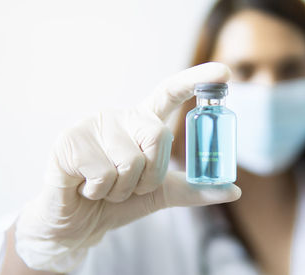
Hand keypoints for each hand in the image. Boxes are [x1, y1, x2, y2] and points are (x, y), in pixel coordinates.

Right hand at [14, 62, 240, 272]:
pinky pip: (103, 173)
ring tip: (102, 187)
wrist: (77, 224)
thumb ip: (193, 189)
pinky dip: (98, 192)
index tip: (225, 72)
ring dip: (121, 189)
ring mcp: (92, 125)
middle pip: (159, 135)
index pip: (169, 93)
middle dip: (150, 176)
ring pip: (131, 161)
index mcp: (141, 123)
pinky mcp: (69, 141)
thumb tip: (234, 190)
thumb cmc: (117, 202)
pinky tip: (84, 188)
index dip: (195, 79)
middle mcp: (119, 116)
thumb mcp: (160, 194)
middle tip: (128, 185)